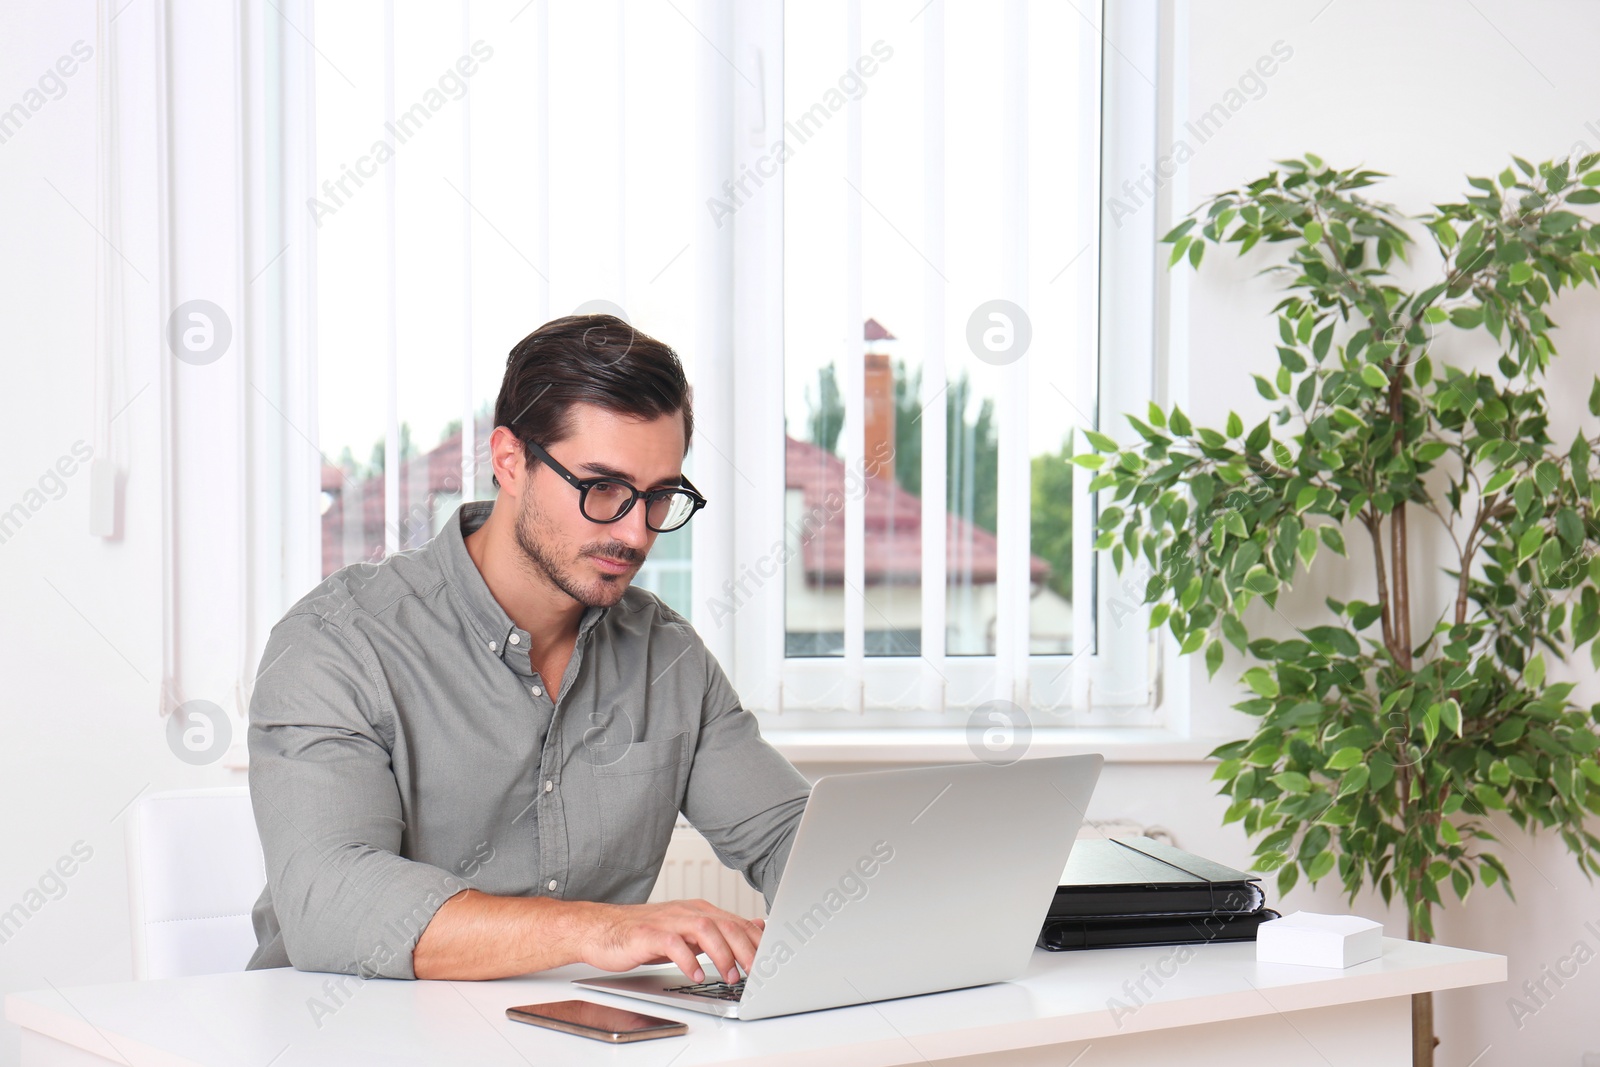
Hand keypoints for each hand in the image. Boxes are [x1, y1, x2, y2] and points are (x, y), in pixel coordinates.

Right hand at [583, 898, 764, 983]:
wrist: (602, 930)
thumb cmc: (645, 934)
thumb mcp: (688, 931)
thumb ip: (719, 930)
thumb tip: (754, 926)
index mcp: (698, 911)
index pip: (736, 922)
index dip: (757, 940)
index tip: (771, 960)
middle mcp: (686, 912)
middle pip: (725, 924)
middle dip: (746, 948)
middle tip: (757, 972)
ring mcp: (667, 921)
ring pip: (704, 929)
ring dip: (722, 953)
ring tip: (730, 975)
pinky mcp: (648, 934)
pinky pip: (672, 943)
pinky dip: (688, 960)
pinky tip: (695, 975)